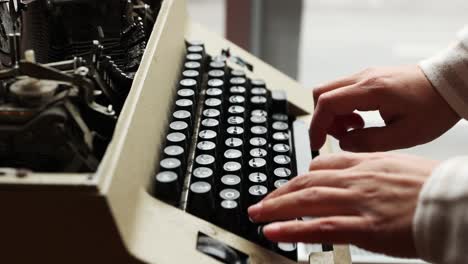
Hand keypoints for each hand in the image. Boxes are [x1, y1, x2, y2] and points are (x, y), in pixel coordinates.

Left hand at [248, 152, 438, 257]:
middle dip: (279, 192)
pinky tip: (275, 231)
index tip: (286, 187)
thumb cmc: (433, 187)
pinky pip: (321, 226)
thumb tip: (351, 177)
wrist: (457, 202)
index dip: (299, 178)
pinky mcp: (365, 227)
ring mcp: (359, 202)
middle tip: (260, 201)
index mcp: (366, 164)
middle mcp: (357, 179)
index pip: (321, 166)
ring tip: (257, 214)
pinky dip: (294, 228)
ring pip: (307, 201)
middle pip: (306, 182)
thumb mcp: (398, 168)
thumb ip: (370, 171)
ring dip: (276, 207)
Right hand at [310, 65, 459, 151]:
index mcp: (372, 90)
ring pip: (330, 92)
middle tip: (339, 136)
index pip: (327, 103)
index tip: (317, 143)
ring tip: (355, 130)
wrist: (449, 85)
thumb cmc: (434, 109)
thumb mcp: (404, 135)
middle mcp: (364, 78)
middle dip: (322, 119)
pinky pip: (343, 92)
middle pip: (321, 93)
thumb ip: (368, 142)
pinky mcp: (369, 78)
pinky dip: (343, 109)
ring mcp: (365, 75)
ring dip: (334, 115)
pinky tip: (361, 121)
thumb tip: (344, 143)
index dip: (316, 125)